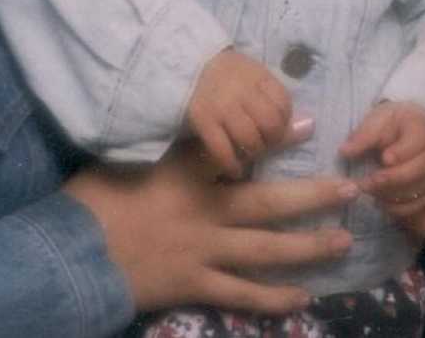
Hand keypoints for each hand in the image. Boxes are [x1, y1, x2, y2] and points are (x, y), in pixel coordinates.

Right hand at [66, 138, 357, 315]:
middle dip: (313, 197)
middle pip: (269, 203)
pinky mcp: (196, 285)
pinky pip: (244, 294)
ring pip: (267, 250)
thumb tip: (202, 134)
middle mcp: (205, 210)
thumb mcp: (129, 158)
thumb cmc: (96, 196)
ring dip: (309, 247)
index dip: (277, 138)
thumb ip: (168, 150)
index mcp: (186, 172)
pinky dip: (275, 297)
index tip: (310, 125)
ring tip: (342, 242)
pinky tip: (304, 296)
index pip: (239, 148)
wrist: (75, 251)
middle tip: (349, 190)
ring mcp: (204, 251)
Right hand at [185, 49, 292, 177]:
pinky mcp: (202, 120)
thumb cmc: (227, 75)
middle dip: (272, 140)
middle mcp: (241, 89)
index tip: (276, 127)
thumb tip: (309, 126)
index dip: (284, 121)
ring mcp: (221, 106)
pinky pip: (224, 150)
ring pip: (250, 140)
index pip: (284, 104)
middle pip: (271, 125)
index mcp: (257, 75)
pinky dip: (232, 165)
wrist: (187, 66)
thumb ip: (275, 98)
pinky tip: (235, 169)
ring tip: (249, 154)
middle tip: (264, 143)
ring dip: (253, 153)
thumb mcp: (253, 75)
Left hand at [339, 101, 424, 219]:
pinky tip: (379, 202)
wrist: (400, 130)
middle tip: (368, 183)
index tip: (384, 159)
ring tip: (369, 191)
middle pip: (421, 169)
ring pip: (421, 189)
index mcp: (422, 125)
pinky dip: (400, 207)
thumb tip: (344, 151)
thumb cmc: (387, 123)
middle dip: (393, 178)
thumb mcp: (374, 120)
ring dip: (393, 194)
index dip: (402, 152)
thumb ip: (363, 136)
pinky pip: (419, 203)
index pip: (417, 141)